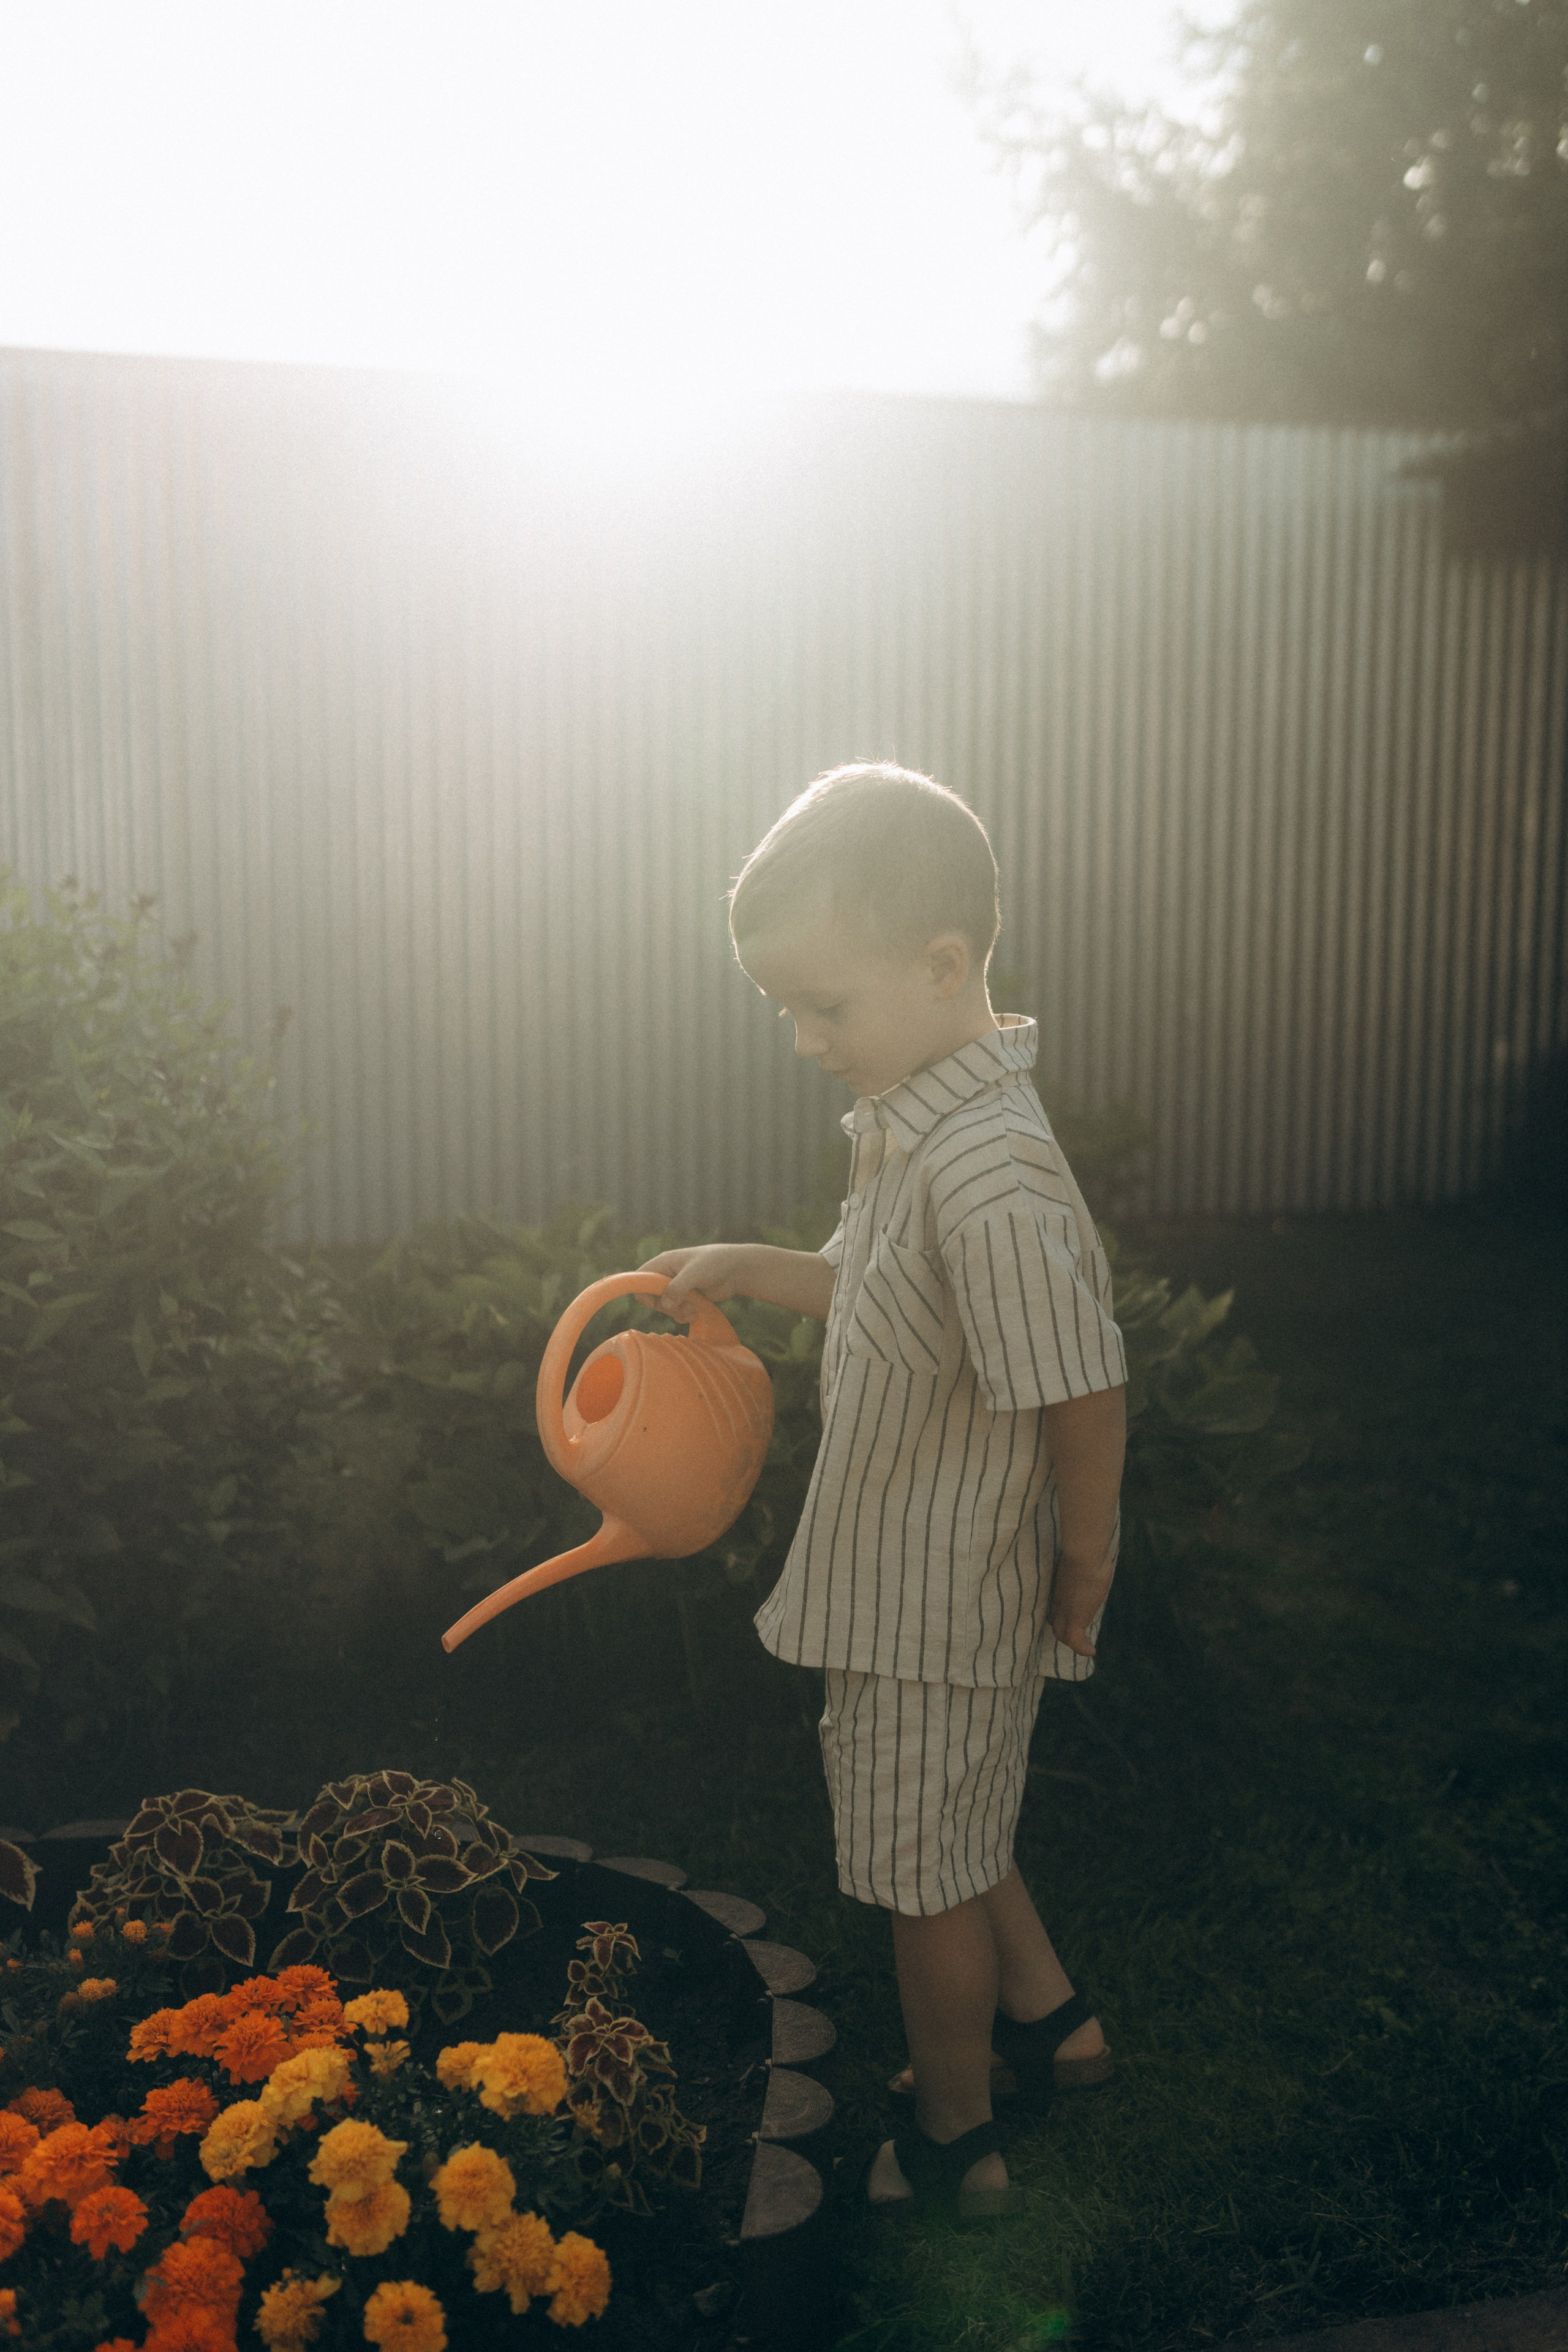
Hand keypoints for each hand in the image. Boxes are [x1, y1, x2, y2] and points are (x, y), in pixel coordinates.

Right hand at [635, 1244, 750, 1322]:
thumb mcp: (695, 1273)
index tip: (657, 1301)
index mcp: (663, 1263)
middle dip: (665, 1306)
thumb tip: (664, 1304)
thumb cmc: (715, 1263)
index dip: (643, 1292)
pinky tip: (696, 1312)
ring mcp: (677, 1287)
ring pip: (664, 1307)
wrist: (737, 1270)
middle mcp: (667, 1275)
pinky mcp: (686, 1297)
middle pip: (651, 1297)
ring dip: (677, 1312)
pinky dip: (684, 1315)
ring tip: (693, 1308)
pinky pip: (676, 1312)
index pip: (640, 1279)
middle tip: (682, 1305)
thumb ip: (677, 1288)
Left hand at [1048, 1548, 1115, 1659]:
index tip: (1071, 1613)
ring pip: (1062, 1633)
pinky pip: (1074, 1641)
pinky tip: (1092, 1652)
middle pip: (1056, 1621)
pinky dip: (1082, 1649)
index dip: (1062, 1612)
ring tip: (1085, 1648)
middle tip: (1078, 1636)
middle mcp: (1058, 1600)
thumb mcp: (1086, 1556)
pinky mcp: (1075, 1619)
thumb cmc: (1086, 1548)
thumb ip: (1088, 1560)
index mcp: (1059, 1586)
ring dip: (1073, 1642)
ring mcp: (1065, 1610)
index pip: (1056, 1605)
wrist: (1084, 1553)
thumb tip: (1099, 1551)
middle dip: (1064, 1629)